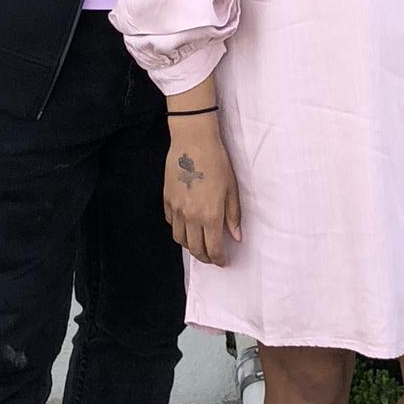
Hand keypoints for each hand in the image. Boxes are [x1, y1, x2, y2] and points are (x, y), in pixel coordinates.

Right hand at [164, 118, 241, 264]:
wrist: (193, 142)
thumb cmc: (217, 163)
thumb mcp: (232, 190)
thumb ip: (233, 216)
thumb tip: (236, 237)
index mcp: (210, 216)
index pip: (214, 248)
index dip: (219, 259)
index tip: (223, 262)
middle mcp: (190, 217)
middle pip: (195, 249)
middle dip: (205, 257)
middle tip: (212, 258)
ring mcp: (176, 209)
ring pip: (179, 239)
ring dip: (190, 246)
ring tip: (198, 244)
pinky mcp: (166, 200)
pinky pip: (170, 223)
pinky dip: (178, 229)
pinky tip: (186, 225)